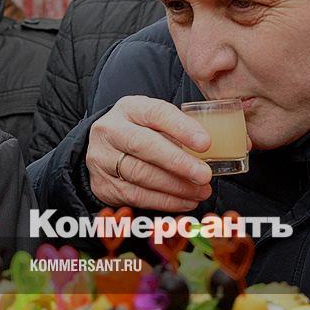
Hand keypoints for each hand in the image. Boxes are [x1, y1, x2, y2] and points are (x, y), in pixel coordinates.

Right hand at [85, 95, 213, 211]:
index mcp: (129, 108)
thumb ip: (177, 130)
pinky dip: (165, 201)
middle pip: (145, 146)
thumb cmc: (140, 132)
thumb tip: (207, 151)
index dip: (182, 128)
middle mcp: (110, 131)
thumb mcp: (155, 121)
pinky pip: (137, 196)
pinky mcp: (103, 185)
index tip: (205, 143)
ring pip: (141, 175)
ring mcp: (102, 159)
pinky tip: (186, 201)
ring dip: (176, 186)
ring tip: (201, 191)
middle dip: (179, 163)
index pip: (156, 113)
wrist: (104, 149)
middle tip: (204, 175)